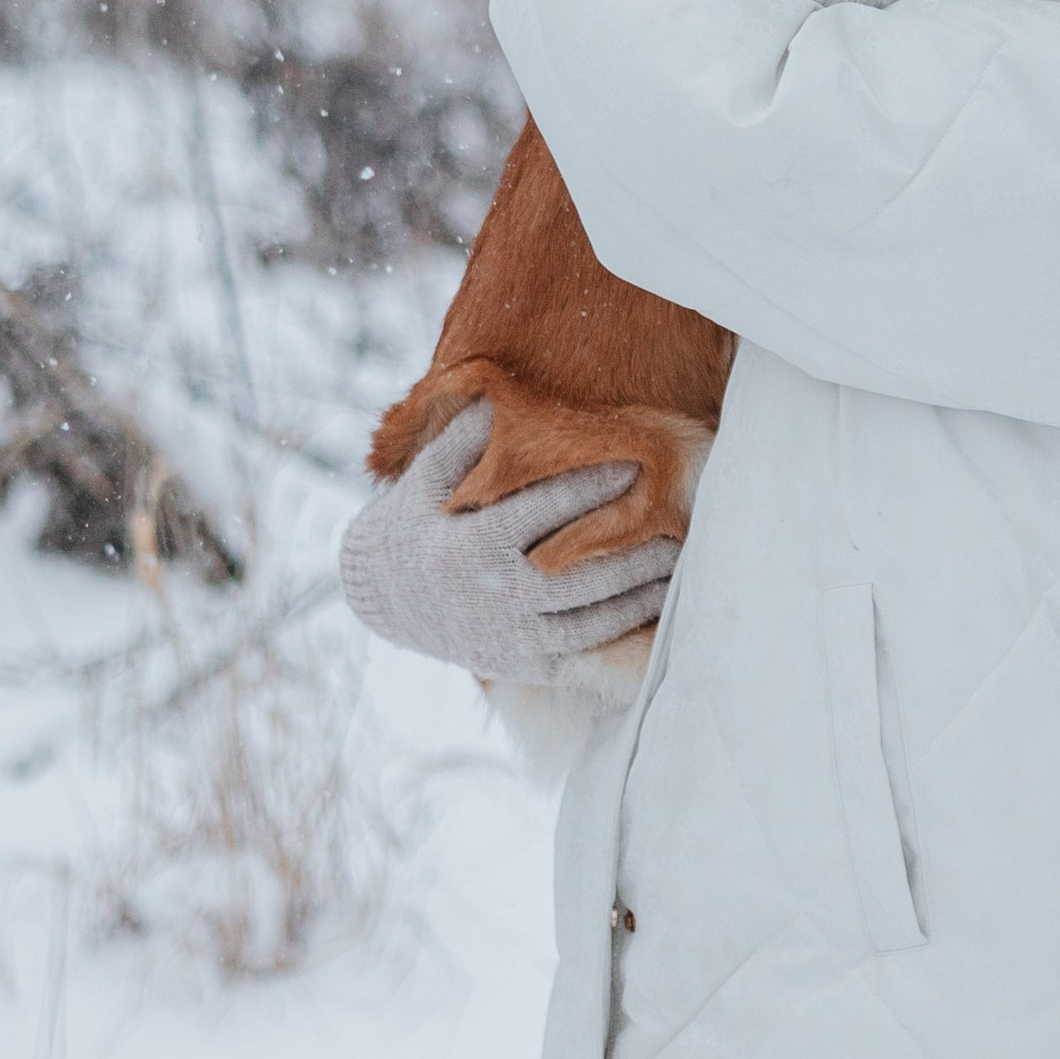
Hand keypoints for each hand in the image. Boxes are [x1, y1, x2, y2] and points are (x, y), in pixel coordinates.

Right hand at [338, 399, 680, 682]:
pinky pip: (583, 651)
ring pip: (591, 616)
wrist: (381, 598)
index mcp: (472, 546)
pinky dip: (622, 632)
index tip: (635, 466)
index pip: (545, 511)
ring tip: (677, 567)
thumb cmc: (413, 524)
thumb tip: (499, 393)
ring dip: (640, 593)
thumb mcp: (425, 477)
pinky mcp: (524, 665)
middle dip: (633, 547)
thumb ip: (464, 438)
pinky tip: (654, 610)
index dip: (593, 487)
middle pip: (580, 570)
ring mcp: (512, 636)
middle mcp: (496, 596)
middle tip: (678, 523)